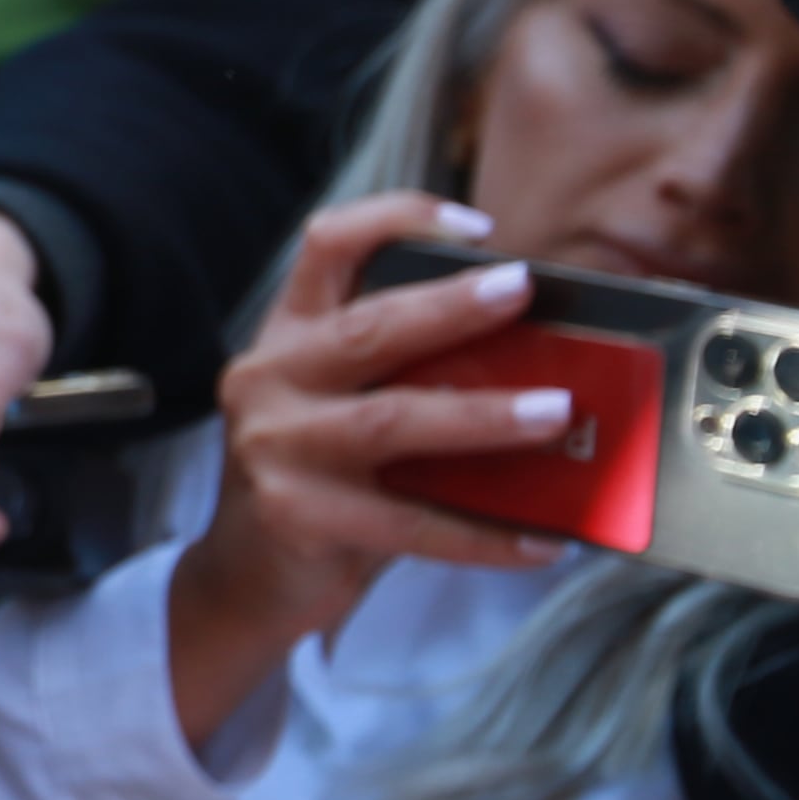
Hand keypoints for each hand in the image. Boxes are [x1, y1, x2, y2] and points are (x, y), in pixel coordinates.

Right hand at [169, 192, 572, 744]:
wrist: (244, 579)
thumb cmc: (319, 484)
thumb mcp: (343, 409)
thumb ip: (408, 376)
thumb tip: (544, 360)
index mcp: (287, 339)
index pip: (327, 248)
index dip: (396, 220)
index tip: (477, 229)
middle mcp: (269, 380)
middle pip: (365, 330)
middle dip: (451, 307)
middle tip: (524, 292)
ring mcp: (275, 448)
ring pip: (389, 420)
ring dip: (481, 416)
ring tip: (554, 413)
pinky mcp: (296, 515)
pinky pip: (409, 523)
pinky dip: (484, 534)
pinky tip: (543, 541)